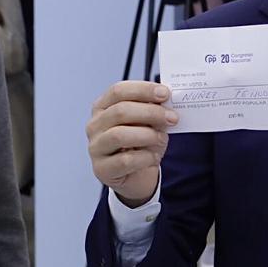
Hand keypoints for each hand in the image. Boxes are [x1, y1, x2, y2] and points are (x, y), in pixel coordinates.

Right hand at [87, 81, 177, 206]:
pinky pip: (125, 160)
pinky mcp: (102, 169)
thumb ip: (153, 110)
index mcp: (103, 107)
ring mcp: (95, 148)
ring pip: (119, 135)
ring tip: (162, 139)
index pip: (118, 91)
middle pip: (120, 111)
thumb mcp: (149, 123)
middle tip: (172, 117)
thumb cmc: (141, 144)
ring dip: (148, 135)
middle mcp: (94, 125)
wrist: (137, 176)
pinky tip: (154, 157)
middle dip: (150, 112)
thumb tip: (165, 101)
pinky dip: (145, 157)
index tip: (165, 93)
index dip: (143, 90)